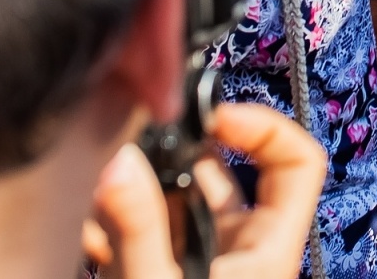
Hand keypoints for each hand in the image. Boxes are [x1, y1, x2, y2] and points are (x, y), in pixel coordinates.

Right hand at [82, 104, 326, 278]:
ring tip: (89, 197)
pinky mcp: (161, 277)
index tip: (210, 115)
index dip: (263, 126)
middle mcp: (240, 252)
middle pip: (218, 174)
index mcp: (268, 252)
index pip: (297, 162)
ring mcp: (200, 266)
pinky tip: (78, 233)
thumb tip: (117, 161)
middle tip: (123, 151)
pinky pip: (141, 236)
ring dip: (128, 195)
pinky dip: (109, 228)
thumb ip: (138, 230)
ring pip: (170, 204)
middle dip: (165, 160)